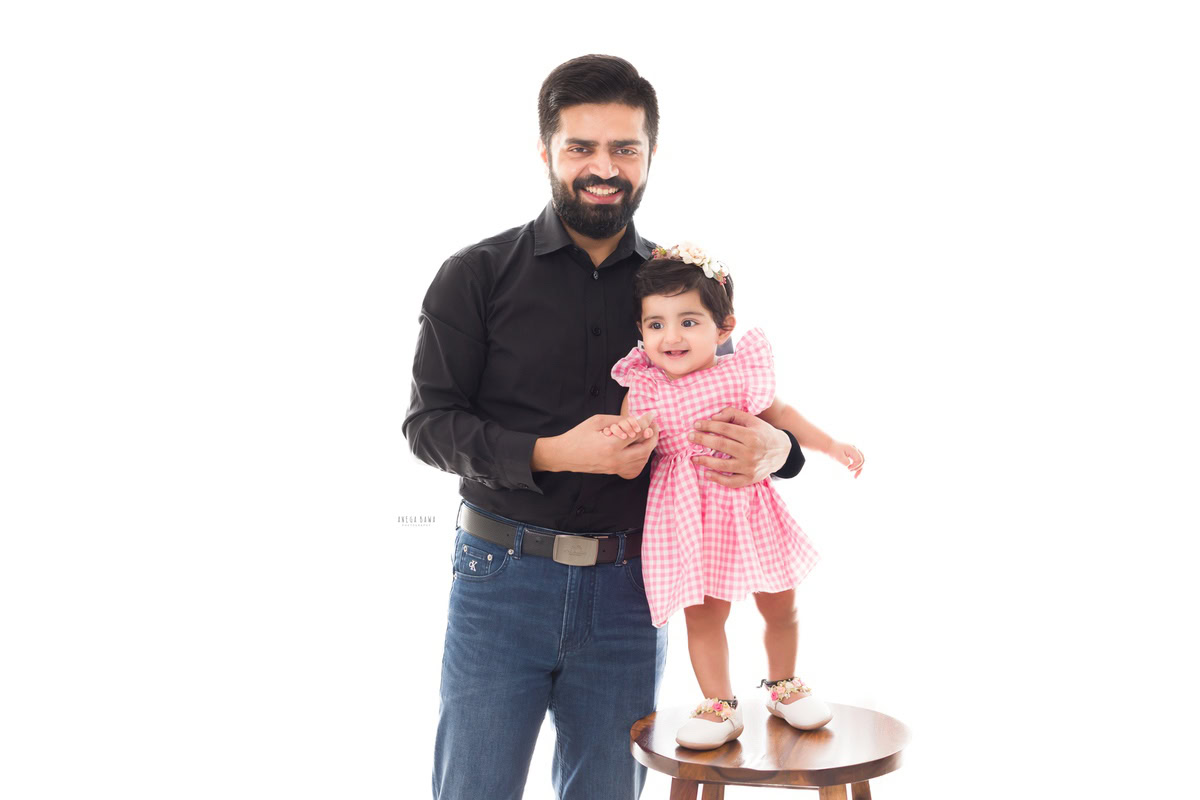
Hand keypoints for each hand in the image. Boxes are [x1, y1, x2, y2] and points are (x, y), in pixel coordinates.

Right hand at [536, 412, 657, 478]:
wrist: (565, 455)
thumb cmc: (578, 436)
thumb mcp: (597, 421)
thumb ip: (618, 420)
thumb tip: (636, 420)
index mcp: (611, 445)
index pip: (637, 433)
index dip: (647, 422)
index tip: (651, 415)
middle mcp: (616, 460)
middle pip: (645, 449)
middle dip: (653, 436)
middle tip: (653, 425)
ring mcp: (615, 468)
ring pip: (642, 460)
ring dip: (648, 447)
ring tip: (648, 435)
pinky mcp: (614, 472)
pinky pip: (635, 469)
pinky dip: (641, 460)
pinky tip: (640, 450)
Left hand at [688, 407, 789, 487]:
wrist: (782, 451)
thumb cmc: (762, 433)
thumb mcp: (751, 420)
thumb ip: (733, 414)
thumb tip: (713, 418)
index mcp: (751, 435)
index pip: (724, 428)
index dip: (708, 426)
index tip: (696, 424)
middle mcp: (750, 452)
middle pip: (721, 445)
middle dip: (702, 440)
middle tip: (690, 437)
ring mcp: (750, 467)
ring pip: (723, 465)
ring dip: (705, 461)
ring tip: (693, 457)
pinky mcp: (750, 479)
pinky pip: (731, 482)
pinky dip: (717, 479)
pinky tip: (707, 473)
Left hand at [829, 441, 863, 477]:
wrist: (828, 446)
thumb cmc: (832, 451)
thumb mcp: (838, 457)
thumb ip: (845, 462)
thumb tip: (850, 466)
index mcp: (852, 449)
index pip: (859, 460)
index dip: (855, 466)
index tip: (848, 468)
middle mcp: (855, 449)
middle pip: (862, 460)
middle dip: (859, 469)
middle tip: (854, 476)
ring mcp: (854, 451)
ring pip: (861, 461)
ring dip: (858, 469)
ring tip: (855, 477)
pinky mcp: (852, 454)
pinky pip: (857, 461)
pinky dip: (856, 466)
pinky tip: (853, 472)